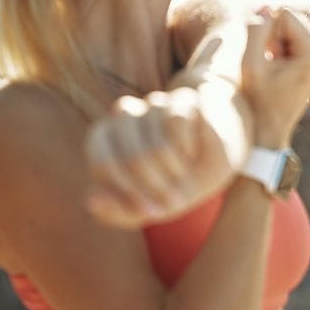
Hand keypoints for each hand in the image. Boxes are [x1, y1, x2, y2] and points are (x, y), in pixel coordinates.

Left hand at [85, 87, 223, 228]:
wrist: (218, 155)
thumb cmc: (177, 181)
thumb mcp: (152, 205)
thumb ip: (119, 210)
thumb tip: (90, 201)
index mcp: (104, 141)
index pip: (103, 163)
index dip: (127, 191)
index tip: (150, 211)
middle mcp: (124, 118)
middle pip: (130, 157)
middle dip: (154, 187)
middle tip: (173, 200)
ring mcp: (152, 104)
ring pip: (155, 142)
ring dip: (172, 168)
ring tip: (182, 175)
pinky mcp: (182, 98)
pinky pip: (175, 122)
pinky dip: (185, 146)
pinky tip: (192, 152)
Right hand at [241, 7, 309, 147]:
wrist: (272, 126)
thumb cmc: (260, 99)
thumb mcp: (250, 65)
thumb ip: (255, 31)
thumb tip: (266, 6)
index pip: (285, 13)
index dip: (267, 31)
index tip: (267, 58)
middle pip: (292, 16)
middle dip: (274, 34)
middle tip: (271, 62)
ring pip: (293, 23)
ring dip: (277, 40)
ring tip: (276, 66)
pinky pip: (296, 32)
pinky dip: (283, 45)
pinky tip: (281, 66)